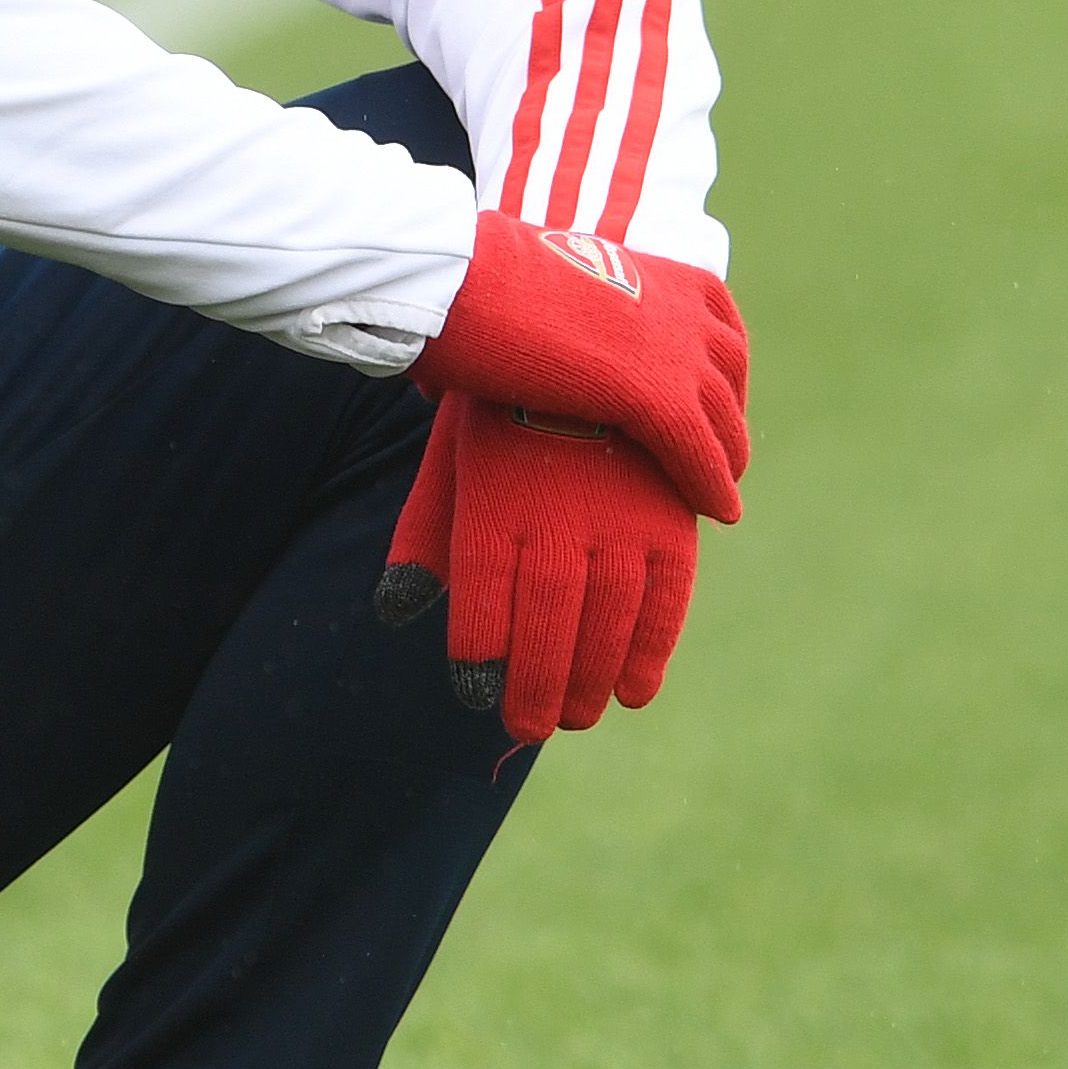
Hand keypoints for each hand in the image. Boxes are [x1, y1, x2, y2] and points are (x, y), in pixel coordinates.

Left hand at [378, 394, 706, 742]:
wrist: (590, 341)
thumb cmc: (505, 417)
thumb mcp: (453, 462)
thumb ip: (426, 535)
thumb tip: (397, 611)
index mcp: (495, 499)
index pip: (482, 595)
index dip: (479, 650)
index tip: (475, 693)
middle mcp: (559, 511)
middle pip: (546, 620)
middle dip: (537, 686)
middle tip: (529, 727)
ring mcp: (621, 514)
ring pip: (607, 618)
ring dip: (591, 680)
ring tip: (576, 717)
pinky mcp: (670, 515)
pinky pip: (665, 598)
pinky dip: (650, 651)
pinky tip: (633, 691)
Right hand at [406, 214, 749, 522]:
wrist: (467, 282)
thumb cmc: (475, 285)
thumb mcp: (545, 294)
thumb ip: (555, 322)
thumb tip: (493, 356)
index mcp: (661, 273)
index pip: (718, 328)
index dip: (721, 372)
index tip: (712, 402)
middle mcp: (683, 309)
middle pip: (729, 375)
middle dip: (728, 416)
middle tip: (722, 454)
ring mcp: (677, 353)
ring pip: (722, 420)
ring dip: (728, 461)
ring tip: (722, 495)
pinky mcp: (659, 397)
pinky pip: (701, 454)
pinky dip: (713, 486)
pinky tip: (720, 513)